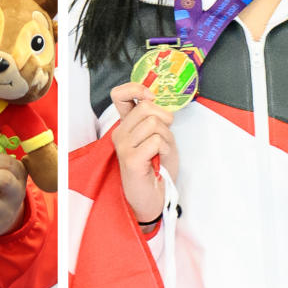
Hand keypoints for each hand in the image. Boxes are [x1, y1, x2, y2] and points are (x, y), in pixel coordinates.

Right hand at [110, 81, 179, 223]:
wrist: (154, 198)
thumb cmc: (158, 168)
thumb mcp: (161, 137)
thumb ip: (157, 118)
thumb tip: (158, 101)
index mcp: (126, 125)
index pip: (120, 94)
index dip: (138, 89)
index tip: (151, 97)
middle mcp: (120, 133)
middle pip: (146, 107)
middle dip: (165, 120)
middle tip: (164, 139)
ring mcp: (123, 146)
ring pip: (154, 123)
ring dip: (167, 138)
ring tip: (161, 153)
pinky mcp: (130, 159)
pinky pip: (156, 141)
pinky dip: (165, 150)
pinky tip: (159, 161)